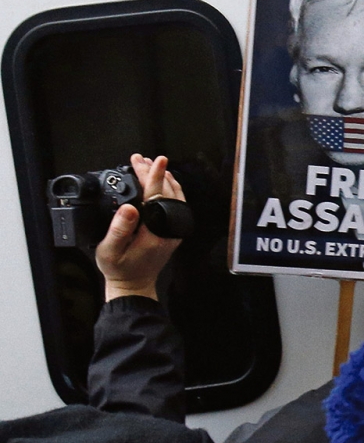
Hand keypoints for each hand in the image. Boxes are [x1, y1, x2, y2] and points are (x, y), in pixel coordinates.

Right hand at [95, 154, 184, 300]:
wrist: (134, 284)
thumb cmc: (120, 269)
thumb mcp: (110, 251)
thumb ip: (119, 229)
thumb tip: (129, 208)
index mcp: (155, 232)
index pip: (157, 197)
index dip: (155, 176)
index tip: (156, 160)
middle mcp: (169, 228)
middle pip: (166, 192)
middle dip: (153, 172)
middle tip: (138, 159)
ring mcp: (173, 228)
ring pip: (175, 196)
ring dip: (162, 178)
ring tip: (147, 163)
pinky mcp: (172, 228)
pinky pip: (175, 202)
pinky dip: (167, 188)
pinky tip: (160, 180)